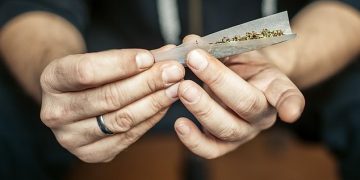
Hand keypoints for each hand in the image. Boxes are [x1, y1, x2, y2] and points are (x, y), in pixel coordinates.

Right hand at [40, 46, 184, 161]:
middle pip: (108, 98)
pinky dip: (150, 119)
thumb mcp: (99, 59)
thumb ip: (131, 58)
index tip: (150, 58)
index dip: (121, 65)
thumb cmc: (90, 76)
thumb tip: (167, 54)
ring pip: (121, 120)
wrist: (73, 100)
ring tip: (176, 87)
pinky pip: (128, 136)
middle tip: (174, 72)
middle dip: (147, 83)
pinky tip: (165, 104)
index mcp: (52, 80)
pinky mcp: (91, 154)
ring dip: (154, 102)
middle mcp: (55, 113)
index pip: (87, 72)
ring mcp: (71, 138)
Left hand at [174, 36, 304, 158]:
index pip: (286, 95)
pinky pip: (210, 150)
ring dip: (202, 108)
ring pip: (226, 129)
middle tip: (195, 60)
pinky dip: (193, 140)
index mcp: (274, 88)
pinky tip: (179, 124)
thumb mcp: (239, 49)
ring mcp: (243, 133)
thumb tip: (189, 43)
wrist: (241, 84)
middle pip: (246, 105)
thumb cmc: (243, 65)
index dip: (290, 104)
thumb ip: (218, 46)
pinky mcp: (223, 144)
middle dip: (218, 81)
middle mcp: (262, 115)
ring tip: (183, 88)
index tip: (290, 114)